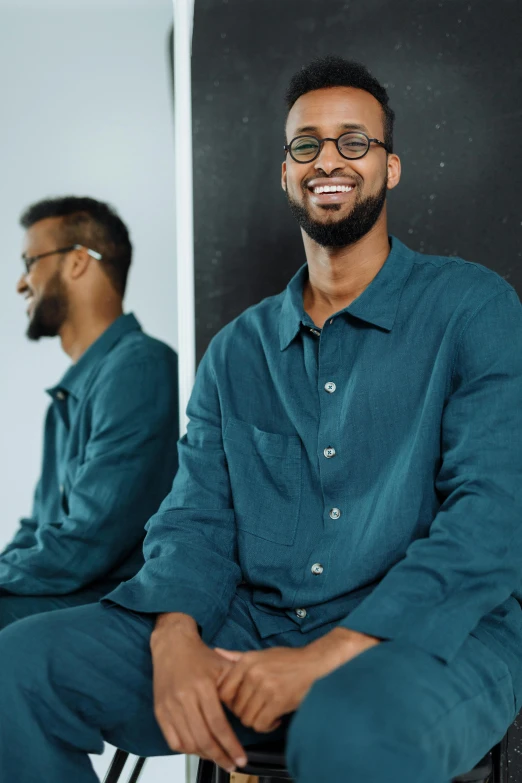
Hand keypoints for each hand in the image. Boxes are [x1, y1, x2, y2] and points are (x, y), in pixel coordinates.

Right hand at [151, 613, 247, 771]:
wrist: (173, 645)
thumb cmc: (201, 656)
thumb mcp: (223, 667)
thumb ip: (236, 689)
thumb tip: (249, 714)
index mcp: (202, 687)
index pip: (218, 725)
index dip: (230, 745)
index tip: (241, 758)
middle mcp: (184, 698)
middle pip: (203, 738)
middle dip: (220, 756)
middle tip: (231, 764)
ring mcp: (170, 706)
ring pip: (188, 743)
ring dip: (204, 755)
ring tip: (218, 757)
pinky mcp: (160, 711)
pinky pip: (173, 740)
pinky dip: (187, 749)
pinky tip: (199, 749)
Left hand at [216, 645, 316, 732]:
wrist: (314, 664)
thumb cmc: (287, 660)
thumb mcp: (260, 654)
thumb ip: (237, 656)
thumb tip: (216, 651)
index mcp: (246, 661)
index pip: (223, 692)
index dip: (230, 703)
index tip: (241, 703)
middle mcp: (253, 673)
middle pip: (235, 708)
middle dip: (244, 713)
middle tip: (257, 709)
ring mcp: (265, 687)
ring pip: (247, 718)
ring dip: (255, 721)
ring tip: (265, 713)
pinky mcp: (278, 701)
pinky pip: (260, 724)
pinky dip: (266, 726)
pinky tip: (274, 719)